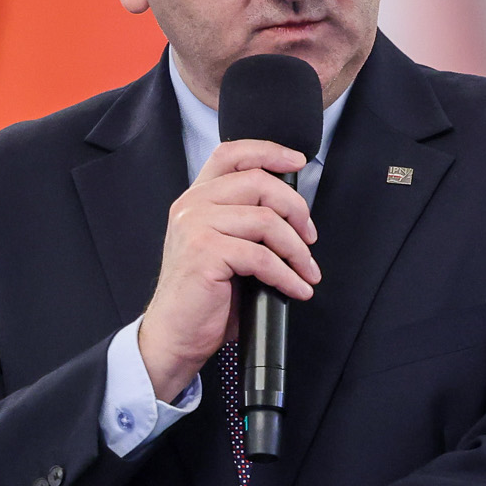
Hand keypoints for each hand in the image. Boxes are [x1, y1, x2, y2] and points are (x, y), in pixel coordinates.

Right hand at [139, 138, 322, 398]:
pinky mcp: (205, 252)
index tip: (298, 162)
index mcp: (196, 198)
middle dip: (297, 210)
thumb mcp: (224, 247)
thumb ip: (246, 220)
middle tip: (310, 238)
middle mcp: (192, 205)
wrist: (175, 333)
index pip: (231, 154)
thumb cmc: (204, 295)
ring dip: (298, 250)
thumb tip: (294, 215)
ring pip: (267, 220)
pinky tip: (297, 289)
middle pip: (259, 182)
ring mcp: (196, 226)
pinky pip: (262, 256)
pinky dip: (288, 275)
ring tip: (307, 272)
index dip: (269, 151)